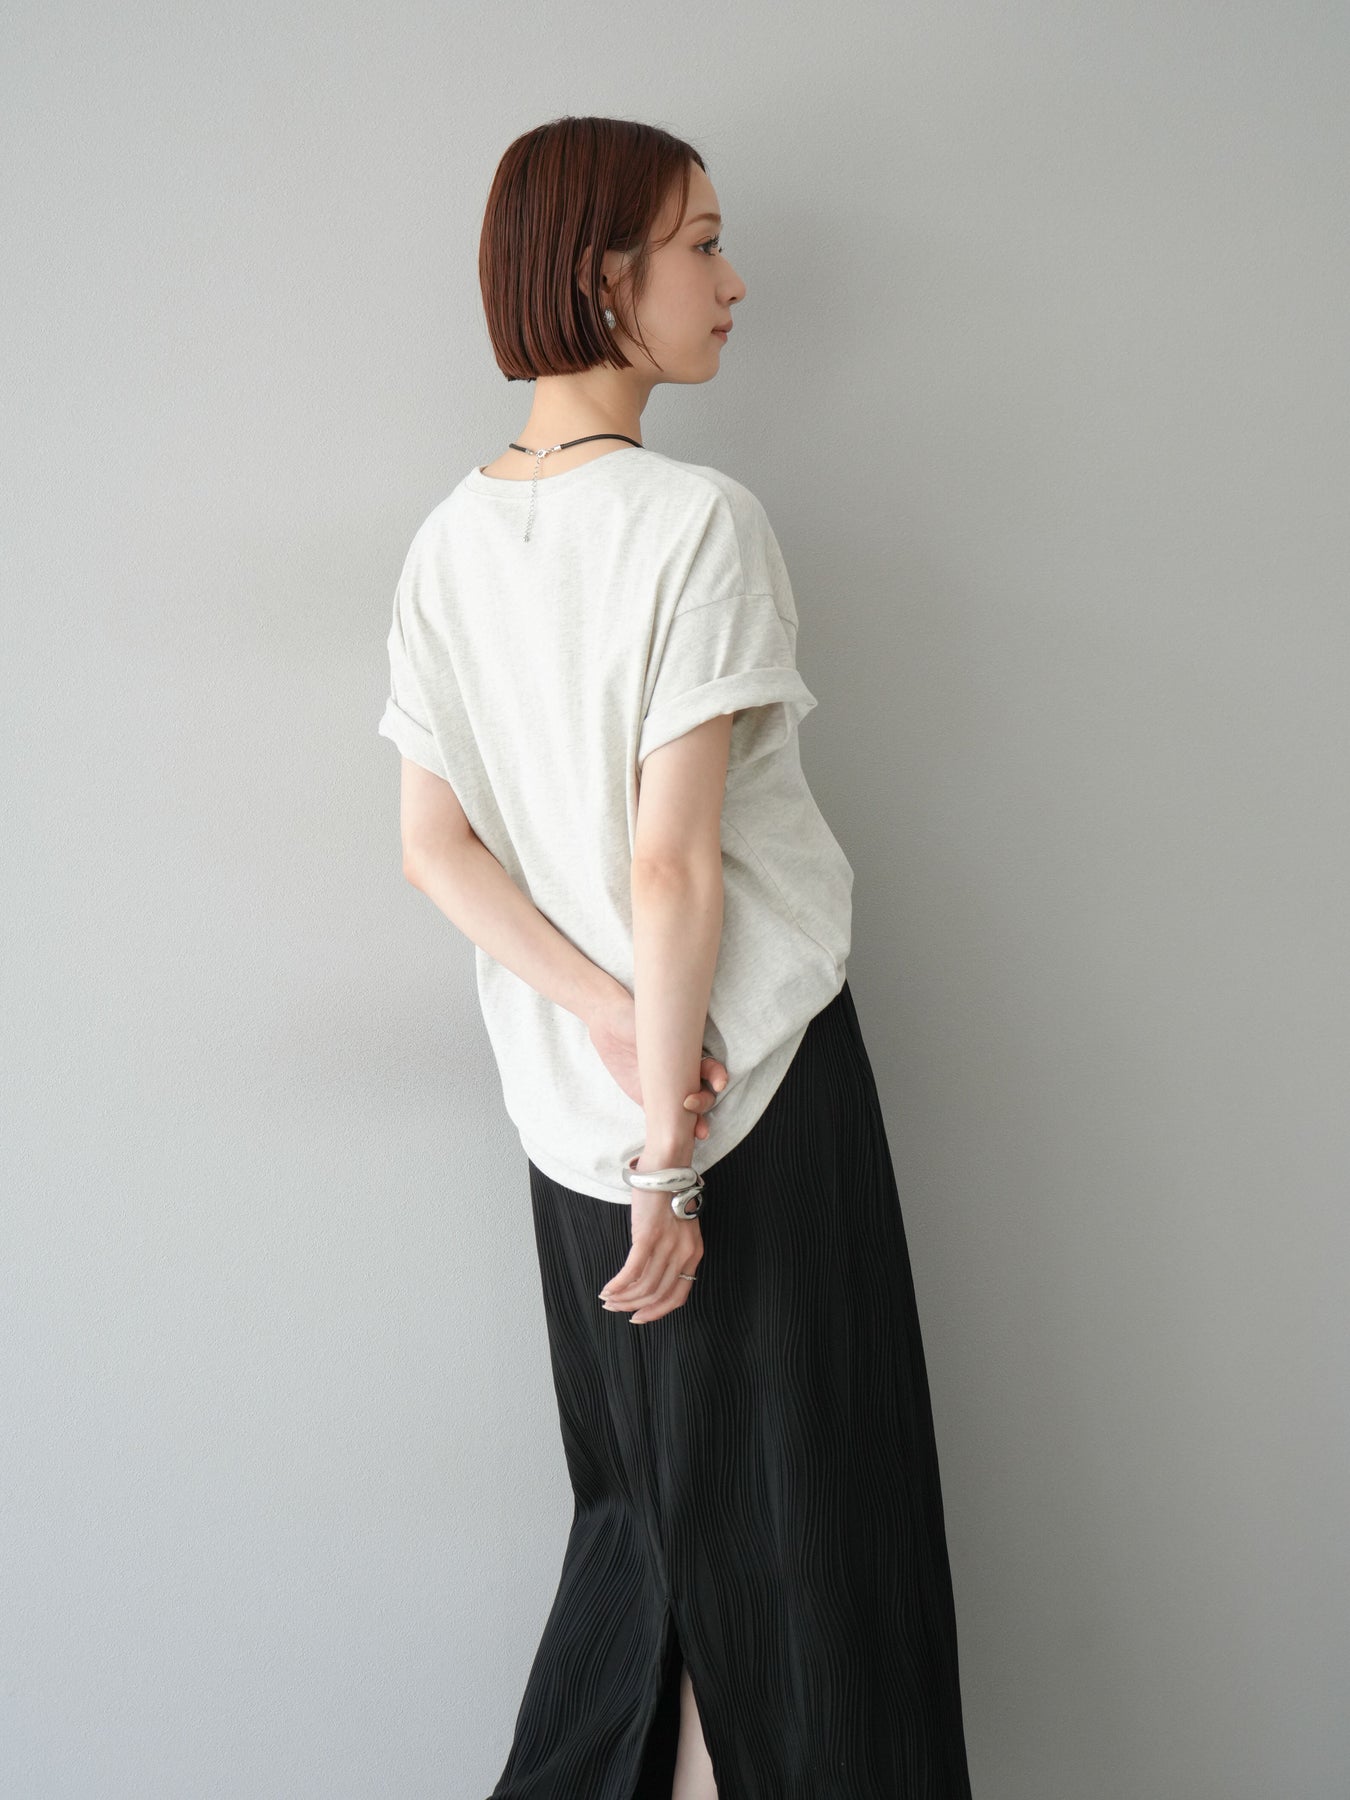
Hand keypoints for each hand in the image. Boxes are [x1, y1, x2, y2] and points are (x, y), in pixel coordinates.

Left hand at [584, 982, 726, 1140]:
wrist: (610, 1024)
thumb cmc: (634, 1018)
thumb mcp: (654, 1024)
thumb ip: (667, 1036)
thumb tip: (677, 1044)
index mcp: (689, 1054)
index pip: (711, 1069)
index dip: (717, 1076)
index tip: (718, 1083)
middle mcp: (682, 1073)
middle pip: (703, 1093)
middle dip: (703, 1102)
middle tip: (690, 1104)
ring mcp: (667, 1089)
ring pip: (688, 1110)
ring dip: (697, 1123)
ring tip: (699, 1132)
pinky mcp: (649, 1100)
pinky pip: (665, 1118)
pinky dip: (674, 1129)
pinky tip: (678, 1138)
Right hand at [598, 1188, 704, 1323]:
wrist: (668, 1168)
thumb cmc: (670, 1194)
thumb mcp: (680, 1227)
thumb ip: (673, 1250)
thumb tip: (652, 1272)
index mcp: (693, 1254)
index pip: (678, 1295)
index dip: (658, 1311)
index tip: (641, 1317)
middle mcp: (683, 1254)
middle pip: (658, 1294)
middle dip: (635, 1307)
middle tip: (616, 1309)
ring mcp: (667, 1246)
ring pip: (644, 1286)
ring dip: (623, 1298)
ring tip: (608, 1299)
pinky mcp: (648, 1237)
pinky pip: (632, 1271)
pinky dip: (618, 1284)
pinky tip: (607, 1289)